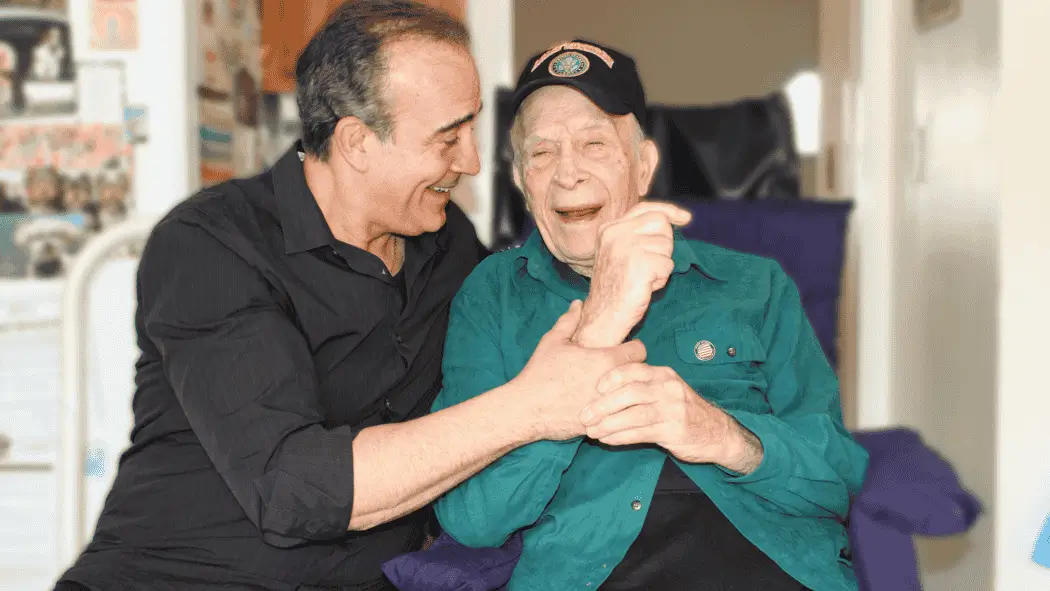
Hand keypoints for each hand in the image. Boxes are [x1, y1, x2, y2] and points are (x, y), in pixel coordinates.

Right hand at [512, 300, 647, 441]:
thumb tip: (578, 304)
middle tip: (617, 373)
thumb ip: (569, 321)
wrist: (527, 408)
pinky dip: (616, 413)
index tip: (622, 353)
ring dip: (627, 394)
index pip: (640, 351)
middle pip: (640, 375)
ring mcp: (611, 406)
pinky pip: (621, 417)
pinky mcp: (604, 425)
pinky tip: (604, 409)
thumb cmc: (541, 372)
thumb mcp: (553, 342)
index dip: (632, 350)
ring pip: (633, 398)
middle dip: (633, 373)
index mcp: (606, 359)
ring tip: (613, 393)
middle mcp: (615, 383)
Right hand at [573, 202, 691, 346]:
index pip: (646, 208)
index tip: (685, 218)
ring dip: (661, 265)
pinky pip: (667, 265)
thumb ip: (639, 233)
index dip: (669, 211)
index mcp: (609, 229)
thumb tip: (676, 219)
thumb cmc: (616, 287)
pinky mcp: (639, 264)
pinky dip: (661, 279)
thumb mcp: (621, 252)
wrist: (602, 315)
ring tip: (642, 278)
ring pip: (666, 246)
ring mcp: (626, 248)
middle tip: (648, 265)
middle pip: (661, 224)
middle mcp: (615, 234)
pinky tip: (644, 287)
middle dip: (664, 245)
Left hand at [579, 363, 763, 473]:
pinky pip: (641, 433)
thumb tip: (602, 389)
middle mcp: (668, 388)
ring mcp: (673, 410)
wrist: (717, 433)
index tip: (594, 386)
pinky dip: (621, 437)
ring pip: (634, 414)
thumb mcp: (665, 390)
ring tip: (591, 430)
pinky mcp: (674, 431)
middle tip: (584, 414)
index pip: (634, 369)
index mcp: (663, 374)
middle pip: (631, 392)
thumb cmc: (682, 410)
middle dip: (603, 404)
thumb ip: (642, 386)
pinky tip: (607, 439)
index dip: (612, 376)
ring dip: (609, 423)